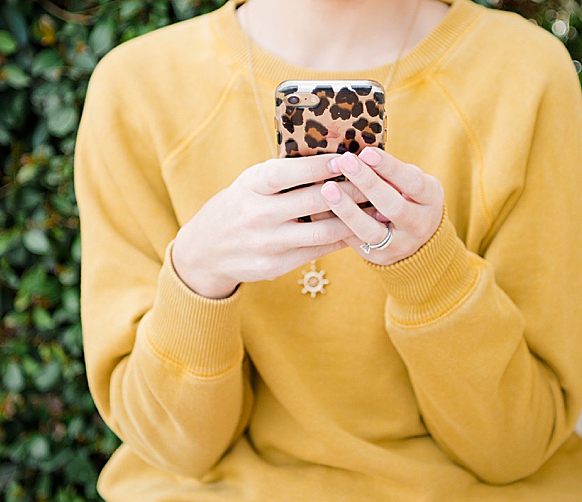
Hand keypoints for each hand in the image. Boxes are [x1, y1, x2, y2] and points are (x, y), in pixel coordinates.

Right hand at [171, 155, 365, 297]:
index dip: (321, 165)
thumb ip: (282, 174)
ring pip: (323, 230)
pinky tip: (358, 230)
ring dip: (353, 219)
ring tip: (376, 208)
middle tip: (375, 182)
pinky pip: (318, 251)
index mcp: (251, 186)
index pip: (289, 171)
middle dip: (350, 190)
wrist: (205, 251)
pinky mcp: (275, 265)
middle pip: (314, 200)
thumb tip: (331, 157)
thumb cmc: (238, 206)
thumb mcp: (250, 183)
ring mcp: (267, 242)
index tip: (348, 157)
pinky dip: (341, 239)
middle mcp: (257, 214)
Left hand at [320, 147, 443, 265]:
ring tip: (327, 189)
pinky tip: (317, 209)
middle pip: (392, 206)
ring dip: (347, 210)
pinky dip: (335, 224)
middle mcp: (418, 225)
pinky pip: (353, 241)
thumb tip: (357, 155)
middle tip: (345, 162)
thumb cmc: (410, 198)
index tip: (366, 152)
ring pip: (371, 231)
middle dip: (367, 183)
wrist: (419, 241)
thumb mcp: (411, 183)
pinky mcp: (378, 257)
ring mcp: (399, 245)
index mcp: (431, 199)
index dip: (389, 167)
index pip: (412, 182)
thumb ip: (391, 173)